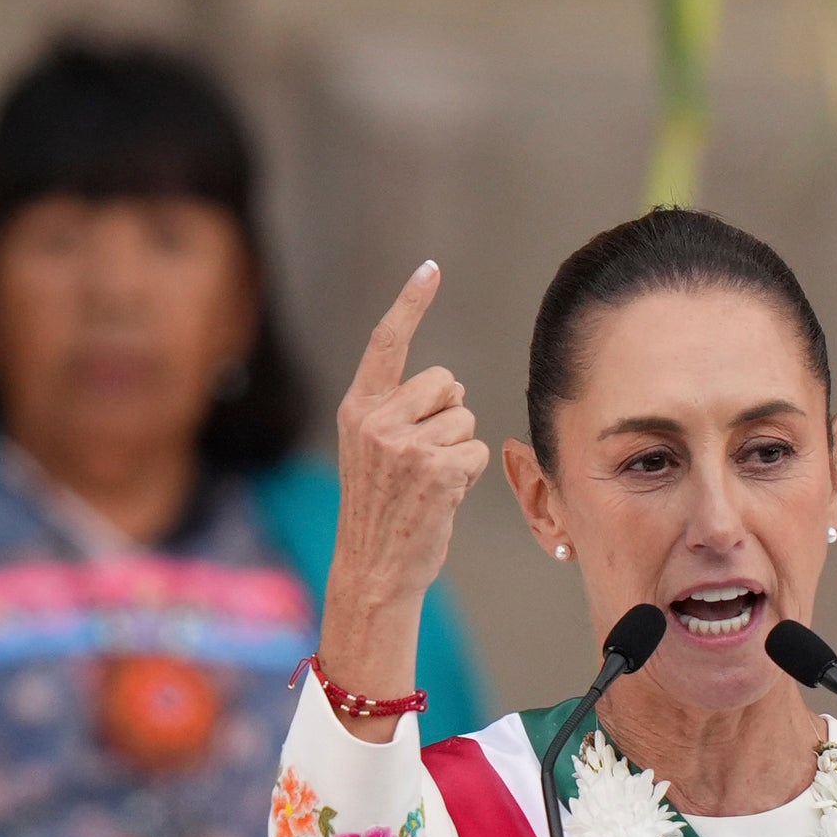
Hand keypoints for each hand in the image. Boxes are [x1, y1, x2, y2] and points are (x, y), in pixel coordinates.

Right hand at [319, 261, 488, 729]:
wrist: (374, 567)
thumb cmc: (381, 510)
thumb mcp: (372, 452)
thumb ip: (398, 412)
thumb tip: (452, 386)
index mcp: (357, 409)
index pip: (387, 343)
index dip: (410, 303)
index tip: (431, 269)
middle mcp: (376, 420)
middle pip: (446, 383)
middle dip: (448, 415)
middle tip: (422, 460)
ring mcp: (405, 445)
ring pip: (466, 419)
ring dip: (460, 449)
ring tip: (429, 484)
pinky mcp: (436, 469)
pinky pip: (478, 448)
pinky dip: (471, 472)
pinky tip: (442, 497)